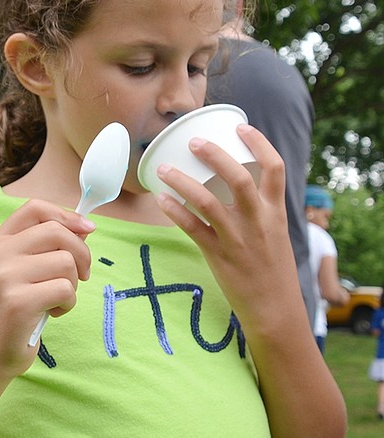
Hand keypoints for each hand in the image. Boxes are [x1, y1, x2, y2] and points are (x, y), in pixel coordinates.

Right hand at [0, 199, 94, 377]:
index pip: (35, 208)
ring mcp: (5, 277)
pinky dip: (69, 303)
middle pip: (56, 232)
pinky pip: (65, 289)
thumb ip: (49, 245)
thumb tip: (86, 227)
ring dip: (73, 283)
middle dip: (82, 253)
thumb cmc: (18, 305)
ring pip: (65, 262)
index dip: (66, 214)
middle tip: (83, 274)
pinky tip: (54, 312)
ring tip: (58, 297)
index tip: (87, 228)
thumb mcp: (26, 268)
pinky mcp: (18, 302)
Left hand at [154, 124, 298, 328]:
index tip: (240, 126)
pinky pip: (193, 229)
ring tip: (163, 169)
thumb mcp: (275, 233)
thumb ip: (259, 209)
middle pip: (239, 178)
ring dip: (183, 182)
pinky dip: (175, 211)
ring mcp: (238, 239)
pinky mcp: (218, 256)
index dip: (259, 143)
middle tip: (193, 141)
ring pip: (208, 202)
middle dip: (214, 155)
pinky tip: (161, 199)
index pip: (275, 168)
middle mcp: (258, 221)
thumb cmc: (272, 269)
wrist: (275, 310)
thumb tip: (236, 185)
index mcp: (276, 212)